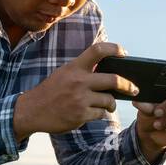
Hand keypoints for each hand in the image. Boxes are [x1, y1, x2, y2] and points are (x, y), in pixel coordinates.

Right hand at [12, 41, 137, 139]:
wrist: (31, 111)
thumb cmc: (51, 91)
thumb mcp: (64, 73)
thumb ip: (83, 70)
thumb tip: (108, 69)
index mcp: (74, 67)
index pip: (98, 50)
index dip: (115, 49)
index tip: (124, 53)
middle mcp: (79, 81)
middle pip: (114, 80)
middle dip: (128, 86)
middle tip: (134, 89)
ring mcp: (80, 99)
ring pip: (109, 100)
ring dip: (111, 104)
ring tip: (108, 105)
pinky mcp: (80, 115)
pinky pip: (100, 114)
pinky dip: (100, 114)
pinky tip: (91, 113)